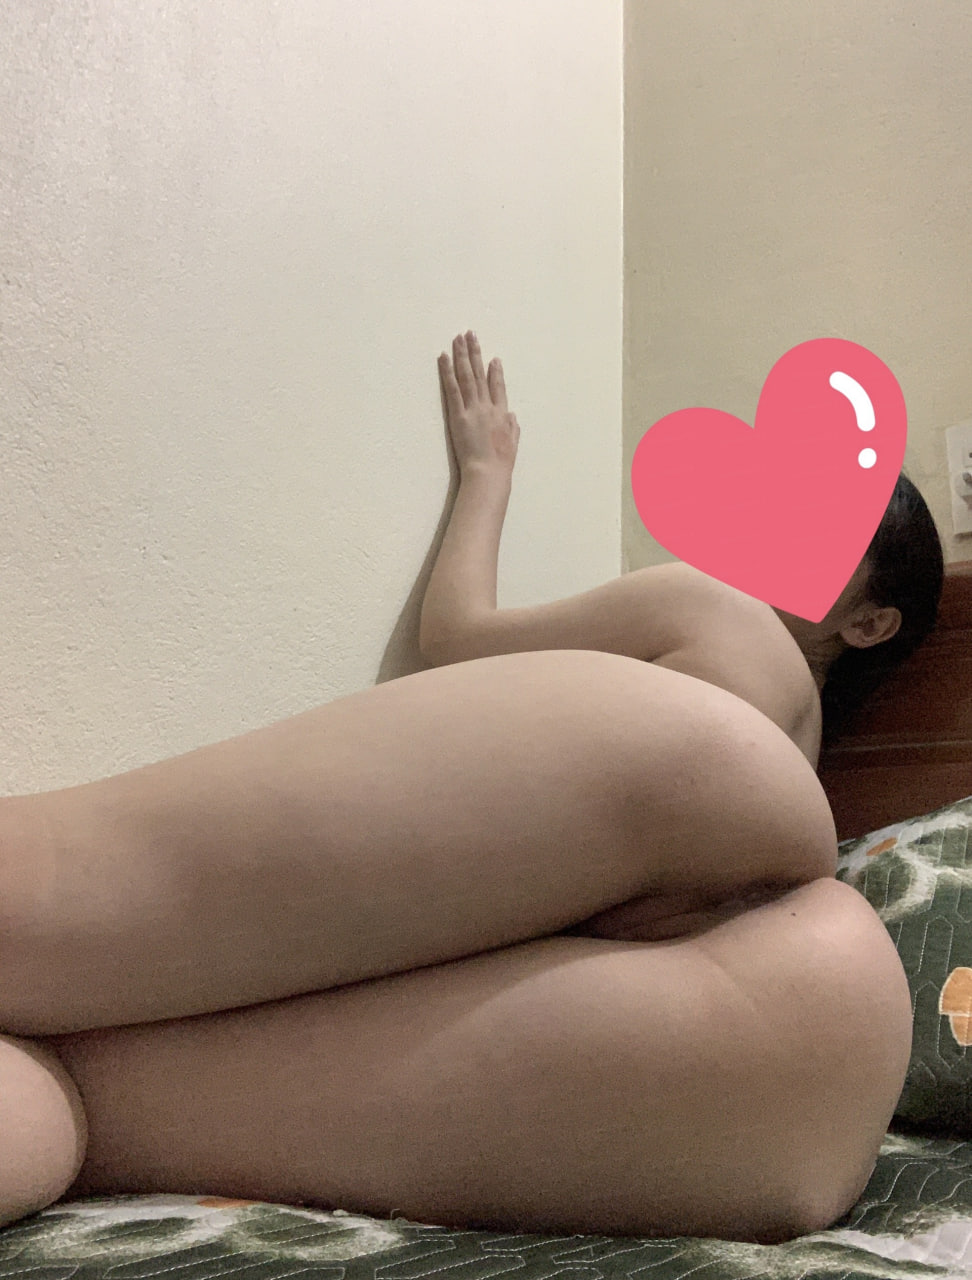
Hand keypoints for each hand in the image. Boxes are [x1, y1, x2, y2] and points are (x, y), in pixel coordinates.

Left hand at [438, 331, 519, 476]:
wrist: (488, 472)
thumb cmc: (501, 463)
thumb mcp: (513, 443)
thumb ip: (513, 427)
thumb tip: (511, 414)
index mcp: (502, 414)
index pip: (498, 387)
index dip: (495, 372)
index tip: (493, 359)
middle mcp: (488, 407)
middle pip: (480, 375)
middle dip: (475, 353)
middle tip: (471, 335)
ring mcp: (473, 409)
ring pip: (467, 376)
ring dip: (462, 355)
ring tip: (458, 338)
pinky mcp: (458, 415)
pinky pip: (452, 389)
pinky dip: (448, 372)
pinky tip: (444, 357)